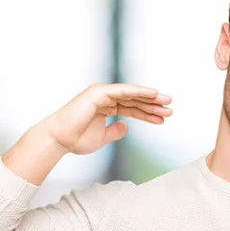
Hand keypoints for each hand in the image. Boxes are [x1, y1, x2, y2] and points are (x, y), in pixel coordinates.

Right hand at [39, 83, 171, 154]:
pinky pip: (123, 91)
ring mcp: (102, 93)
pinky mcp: (99, 92)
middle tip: (170, 109)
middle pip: (134, 100)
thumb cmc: (76, 139)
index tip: (163, 119)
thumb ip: (115, 131)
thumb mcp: (102, 137)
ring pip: (131, 94)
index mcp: (106, 106)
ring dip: (150, 98)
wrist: (59, 140)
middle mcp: (105, 97)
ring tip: (166, 102)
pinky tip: (153, 94)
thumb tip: (126, 126)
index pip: (132, 108)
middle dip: (153, 105)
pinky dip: (139, 91)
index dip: (148, 114)